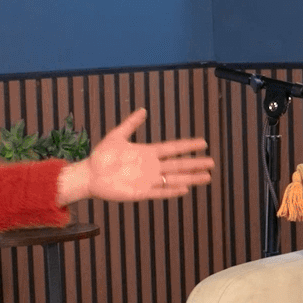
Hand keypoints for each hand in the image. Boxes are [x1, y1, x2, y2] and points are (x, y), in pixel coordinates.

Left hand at [55, 108, 214, 204]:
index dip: (188, 146)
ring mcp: (147, 180)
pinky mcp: (141, 192)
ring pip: (174, 179)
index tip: (203, 143)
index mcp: (148, 152)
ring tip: (207, 177)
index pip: (173, 148)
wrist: (90, 175)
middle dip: (195, 164)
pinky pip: (160, 192)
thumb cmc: (102, 155)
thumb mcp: (117, 136)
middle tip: (212, 163)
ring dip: (190, 178)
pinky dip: (172, 191)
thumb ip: (130, 124)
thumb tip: (143, 110)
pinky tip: (185, 189)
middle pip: (178, 165)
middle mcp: (151, 167)